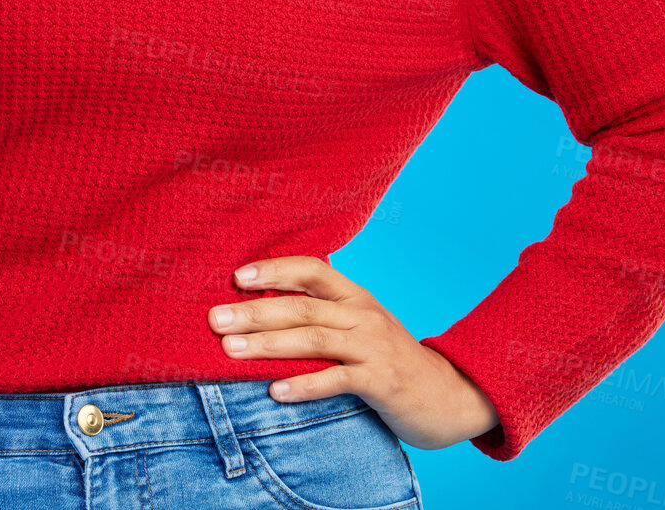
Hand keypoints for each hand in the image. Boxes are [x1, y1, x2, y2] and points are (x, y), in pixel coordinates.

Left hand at [206, 255, 498, 450]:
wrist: (448, 395)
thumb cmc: (389, 359)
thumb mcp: (360, 327)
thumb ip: (323, 315)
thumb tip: (263, 308)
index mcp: (355, 296)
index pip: (312, 269)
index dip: (275, 270)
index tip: (237, 277)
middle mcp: (363, 314)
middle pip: (302, 307)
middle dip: (255, 311)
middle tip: (216, 318)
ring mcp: (373, 346)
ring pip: (314, 339)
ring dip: (268, 344)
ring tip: (231, 350)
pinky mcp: (382, 381)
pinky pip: (337, 380)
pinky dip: (305, 385)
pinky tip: (275, 390)